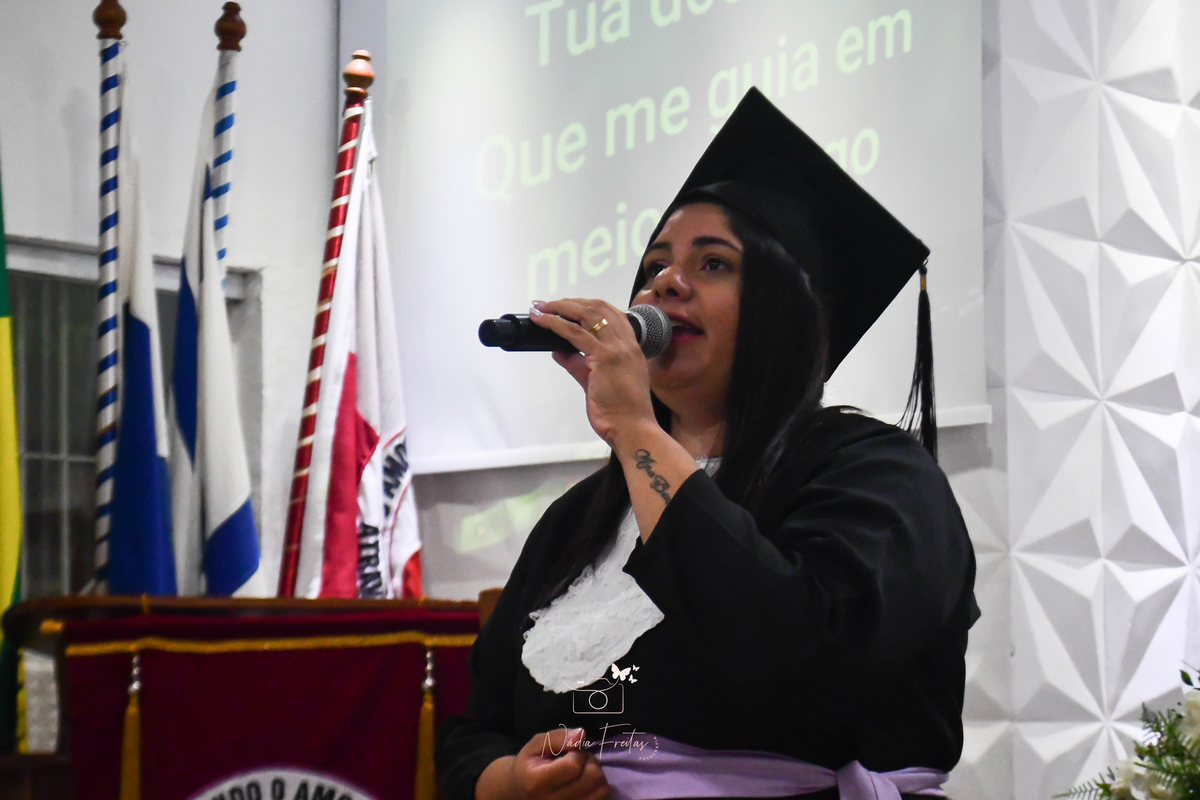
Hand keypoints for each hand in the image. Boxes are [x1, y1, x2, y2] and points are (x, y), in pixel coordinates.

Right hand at [476, 728, 611, 799]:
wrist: (521, 791)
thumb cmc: (529, 765)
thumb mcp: (536, 745)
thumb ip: (557, 738)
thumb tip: (581, 735)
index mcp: (537, 783)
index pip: (573, 766)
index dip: (578, 754)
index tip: (573, 751)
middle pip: (591, 779)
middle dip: (591, 762)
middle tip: (582, 760)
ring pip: (601, 791)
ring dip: (598, 776)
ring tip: (585, 772)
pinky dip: (599, 789)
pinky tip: (588, 784)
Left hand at [530, 298, 657, 446]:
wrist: (632, 428)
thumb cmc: (621, 411)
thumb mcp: (596, 381)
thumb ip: (577, 364)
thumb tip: (559, 352)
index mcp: (630, 347)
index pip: (611, 313)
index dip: (587, 304)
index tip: (567, 305)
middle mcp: (626, 343)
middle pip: (598, 307)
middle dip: (570, 302)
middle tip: (549, 304)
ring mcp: (617, 348)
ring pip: (586, 315)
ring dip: (560, 307)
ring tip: (542, 308)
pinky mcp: (605, 358)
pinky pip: (574, 333)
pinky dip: (555, 324)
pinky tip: (542, 321)